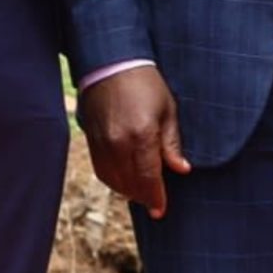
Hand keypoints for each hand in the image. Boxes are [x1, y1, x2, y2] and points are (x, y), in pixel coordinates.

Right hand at [77, 65, 190, 218]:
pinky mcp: (91, 140)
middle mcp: (118, 143)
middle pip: (131, 184)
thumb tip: (181, 169)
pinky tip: (124, 180)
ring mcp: (102, 142)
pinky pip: (101, 170)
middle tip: (154, 202)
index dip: (156, 197)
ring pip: (114, 180)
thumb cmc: (145, 83)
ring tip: (142, 192)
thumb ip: (172, 143)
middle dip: (144, 196)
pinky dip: (113, 180)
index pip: (149, 178)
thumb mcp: (167, 109)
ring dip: (128, 191)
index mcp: (142, 135)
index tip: (161, 210)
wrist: (111, 62)